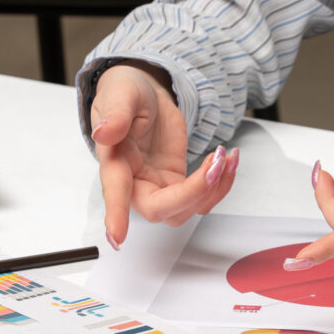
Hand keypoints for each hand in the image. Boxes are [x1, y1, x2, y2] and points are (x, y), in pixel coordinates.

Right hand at [90, 62, 238, 250]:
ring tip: (227, 155)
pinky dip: (222, 182)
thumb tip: (104, 132)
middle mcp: (136, 182)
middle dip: (193, 193)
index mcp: (115, 163)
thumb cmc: (125, 96)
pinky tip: (229, 158)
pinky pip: (203, 196)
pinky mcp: (179, 181)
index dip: (116, 215)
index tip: (117, 238)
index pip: (115, 192)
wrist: (144, 95)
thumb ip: (115, 114)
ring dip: (214, 188)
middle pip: (160, 209)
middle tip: (216, 162)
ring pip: (187, 208)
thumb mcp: (120, 95)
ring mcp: (159, 186)